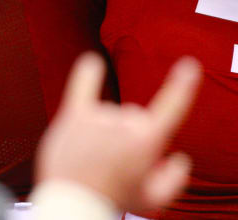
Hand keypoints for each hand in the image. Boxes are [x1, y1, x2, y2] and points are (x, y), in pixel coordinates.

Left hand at [36, 52, 199, 215]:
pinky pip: (81, 86)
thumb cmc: (114, 199)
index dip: (182, 86)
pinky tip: (91, 61)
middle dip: (131, 133)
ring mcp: (97, 117)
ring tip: (96, 156)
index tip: (189, 66)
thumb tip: (179, 160)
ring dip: (107, 129)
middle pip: (135, 116)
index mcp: (148, 141)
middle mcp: (123, 122)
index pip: (170, 107)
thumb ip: (174, 179)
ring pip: (111, 111)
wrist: (74, 201)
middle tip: (117, 160)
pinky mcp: (73, 116)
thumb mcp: (154, 199)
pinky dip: (87, 73)